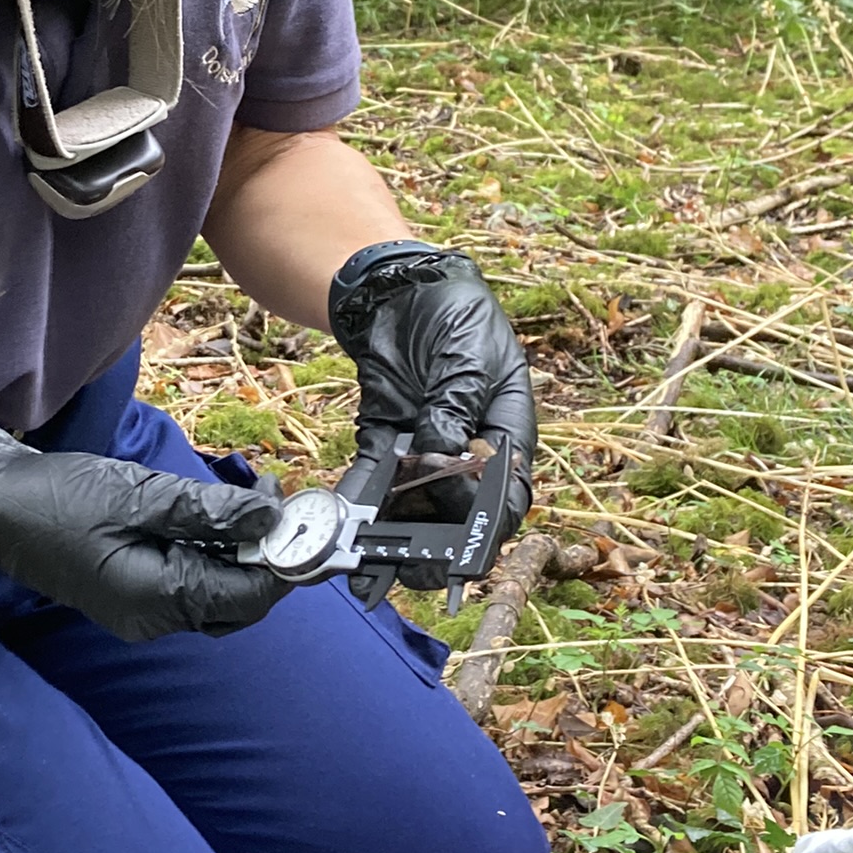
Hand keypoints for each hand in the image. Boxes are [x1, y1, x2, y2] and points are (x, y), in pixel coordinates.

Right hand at [0, 404, 290, 641]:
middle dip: (268, 553)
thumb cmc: (54, 499)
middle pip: (237, 600)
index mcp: (157, 601)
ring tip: (251, 497)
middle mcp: (152, 617)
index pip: (249, 596)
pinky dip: (209, 548)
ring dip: (240, 548)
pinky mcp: (128, 590)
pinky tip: (210, 511)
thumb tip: (273, 519)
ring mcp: (138, 608)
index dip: (288, 560)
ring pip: (213, 589)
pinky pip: (186, 578)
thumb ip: (210, 512)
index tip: (313, 517)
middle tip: (280, 497)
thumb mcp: (140, 497)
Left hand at [329, 243, 535, 584]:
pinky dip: (361, 503)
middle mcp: (469, 450)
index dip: (489, 526)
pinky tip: (345, 527)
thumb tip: (439, 456)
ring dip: (394, 535)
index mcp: (507, 432)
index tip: (465, 549)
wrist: (400, 284)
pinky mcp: (386, 440)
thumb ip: (454, 408)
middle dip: (436, 544)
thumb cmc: (453, 313)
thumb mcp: (466, 357)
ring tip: (370, 564)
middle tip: (412, 568)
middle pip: (460, 512)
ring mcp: (425, 449)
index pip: (507, 494)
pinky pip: (374, 479)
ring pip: (414, 505)